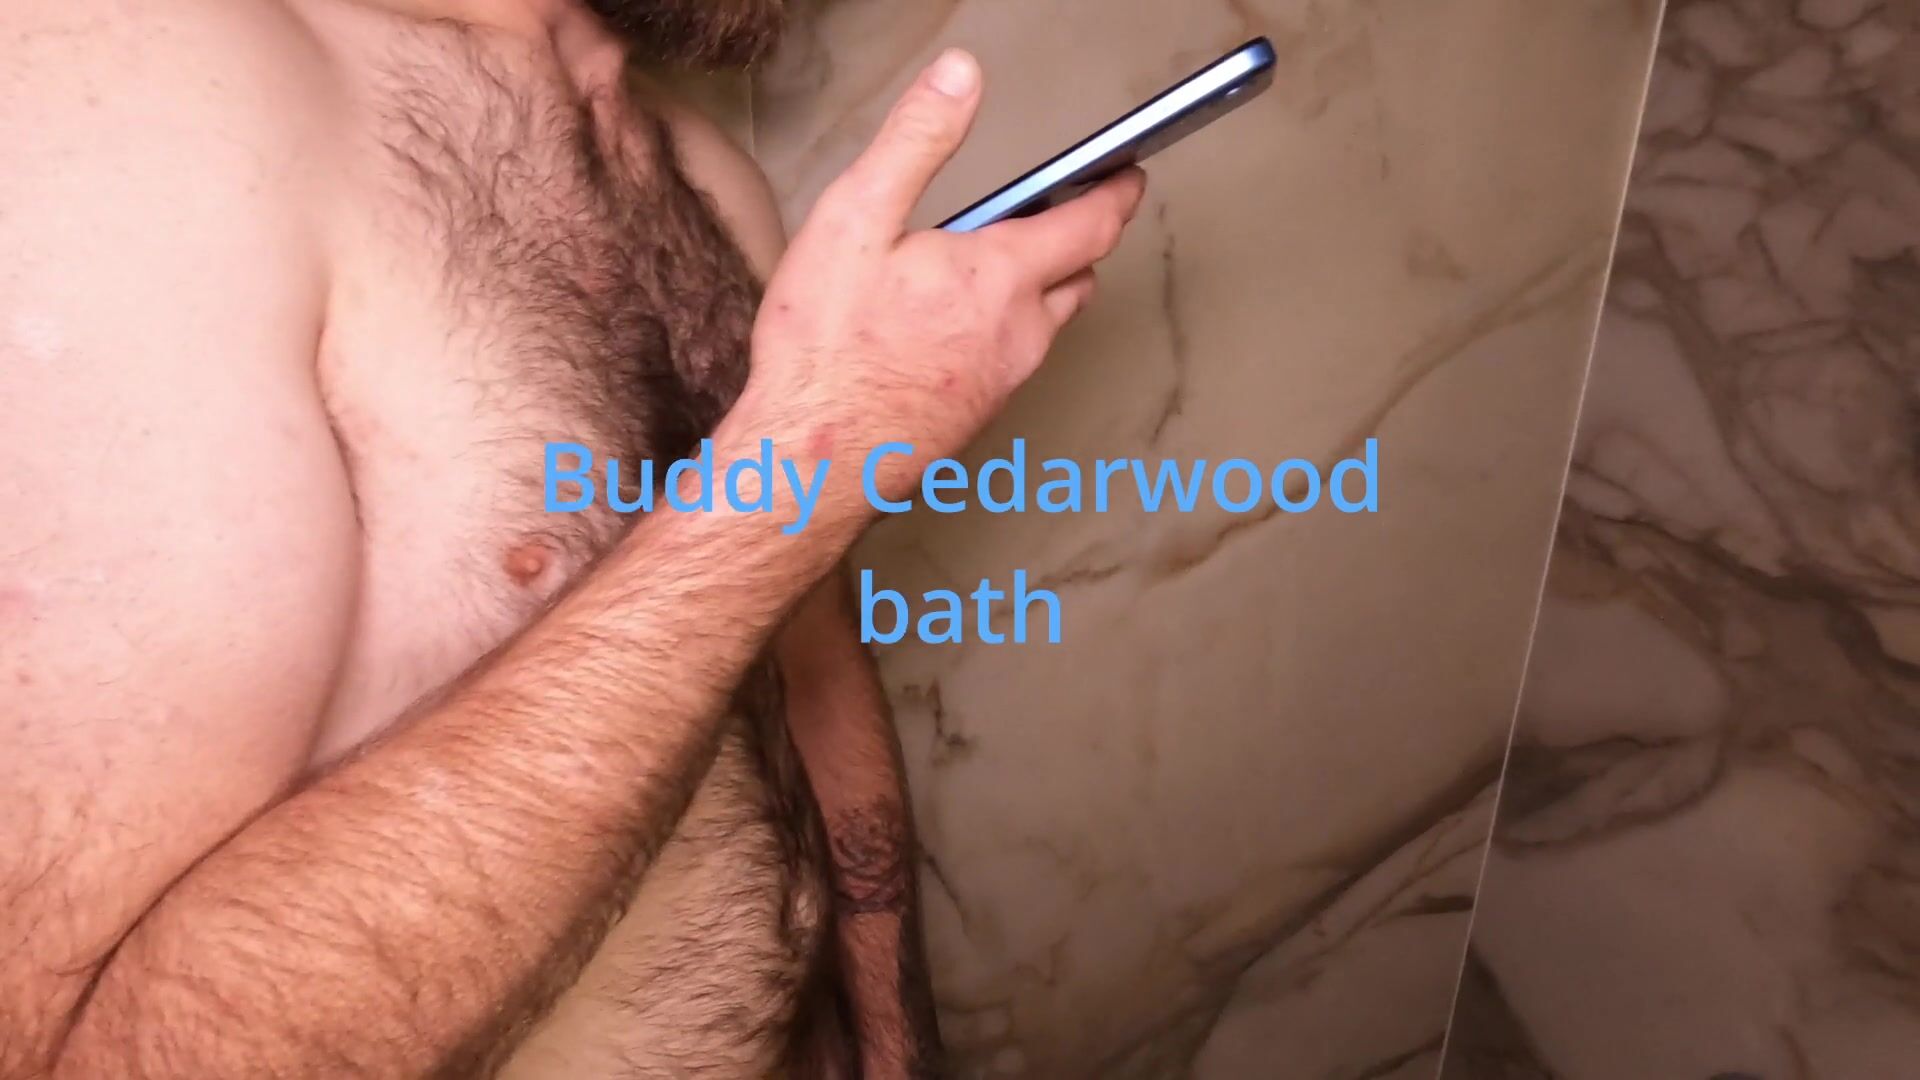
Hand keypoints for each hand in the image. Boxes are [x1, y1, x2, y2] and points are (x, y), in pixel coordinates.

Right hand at [731, 48, 1147, 523]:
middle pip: (1077, 279)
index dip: (1115, 193)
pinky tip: (950, 334)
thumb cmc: (828, 349)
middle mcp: (1019, 334)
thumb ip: (916, 141)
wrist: (813, 462)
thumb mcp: (856, 219)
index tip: (1129, 176)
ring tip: (997, 271)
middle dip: (1077, 242)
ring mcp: (1001, 384)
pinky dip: (1001, 336)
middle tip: (1063, 215)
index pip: (1089, 224)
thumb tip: (961, 78)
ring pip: (1044, 327)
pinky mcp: (975, 419)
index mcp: (1000, 276)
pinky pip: (1010, 365)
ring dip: (1039, 292)